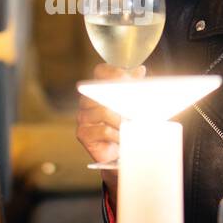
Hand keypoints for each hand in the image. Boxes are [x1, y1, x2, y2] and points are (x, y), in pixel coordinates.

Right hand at [75, 63, 143, 182]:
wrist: (121, 153)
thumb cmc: (126, 126)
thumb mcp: (133, 104)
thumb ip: (134, 85)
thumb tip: (140, 69)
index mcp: (97, 89)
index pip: (101, 71)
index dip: (114, 72)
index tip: (129, 79)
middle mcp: (87, 101)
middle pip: (101, 91)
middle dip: (121, 98)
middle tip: (136, 104)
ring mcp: (83, 117)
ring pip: (104, 111)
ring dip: (122, 119)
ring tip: (133, 125)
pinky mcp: (83, 133)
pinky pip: (102, 130)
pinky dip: (118, 134)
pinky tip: (125, 138)